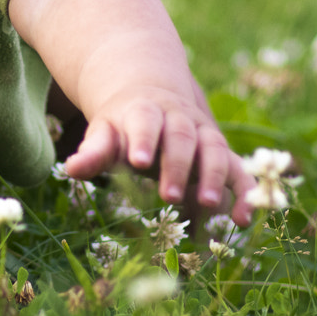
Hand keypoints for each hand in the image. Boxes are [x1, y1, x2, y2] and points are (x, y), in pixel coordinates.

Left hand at [63, 77, 257, 225]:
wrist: (152, 95)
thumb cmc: (123, 125)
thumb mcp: (105, 132)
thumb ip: (93, 150)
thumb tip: (71, 169)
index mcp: (146, 110)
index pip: (145, 121)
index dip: (143, 139)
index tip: (138, 161)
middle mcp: (179, 118)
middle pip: (181, 137)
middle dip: (177, 165)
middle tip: (168, 194)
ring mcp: (203, 133)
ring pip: (214, 148)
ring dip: (213, 176)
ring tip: (208, 205)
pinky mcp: (221, 152)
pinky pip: (238, 169)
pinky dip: (245, 192)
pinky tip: (243, 220)